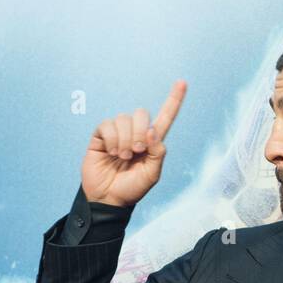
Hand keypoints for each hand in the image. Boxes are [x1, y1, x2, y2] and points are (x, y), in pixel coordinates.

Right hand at [80, 80, 185, 207]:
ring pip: (123, 118)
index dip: (173, 100)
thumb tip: (151, 130)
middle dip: (140, 131)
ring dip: (125, 139)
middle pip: (141, 113)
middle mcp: (134, 133)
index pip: (164, 117)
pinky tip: (112, 151)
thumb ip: (158, 152)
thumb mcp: (152, 175)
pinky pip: (107, 124)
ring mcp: (117, 133)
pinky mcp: (101, 136)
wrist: (108, 199)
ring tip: (122, 156)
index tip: (182, 83)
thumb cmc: (131, 189)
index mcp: (151, 142)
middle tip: (137, 150)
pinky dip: (112, 138)